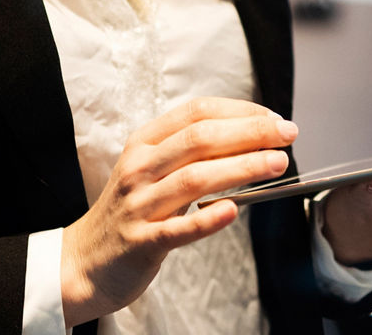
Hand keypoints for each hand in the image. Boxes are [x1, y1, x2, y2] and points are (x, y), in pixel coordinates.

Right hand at [61, 97, 296, 325]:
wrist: (84, 260)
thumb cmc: (129, 212)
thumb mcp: (150, 170)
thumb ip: (189, 154)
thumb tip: (249, 140)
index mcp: (144, 143)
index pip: (196, 113)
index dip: (239, 111)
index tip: (273, 118)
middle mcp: (139, 168)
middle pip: (199, 139)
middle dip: (249, 133)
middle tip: (287, 135)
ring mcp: (139, 205)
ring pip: (194, 178)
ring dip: (241, 167)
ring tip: (276, 164)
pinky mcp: (142, 242)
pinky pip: (178, 229)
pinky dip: (207, 219)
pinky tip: (233, 211)